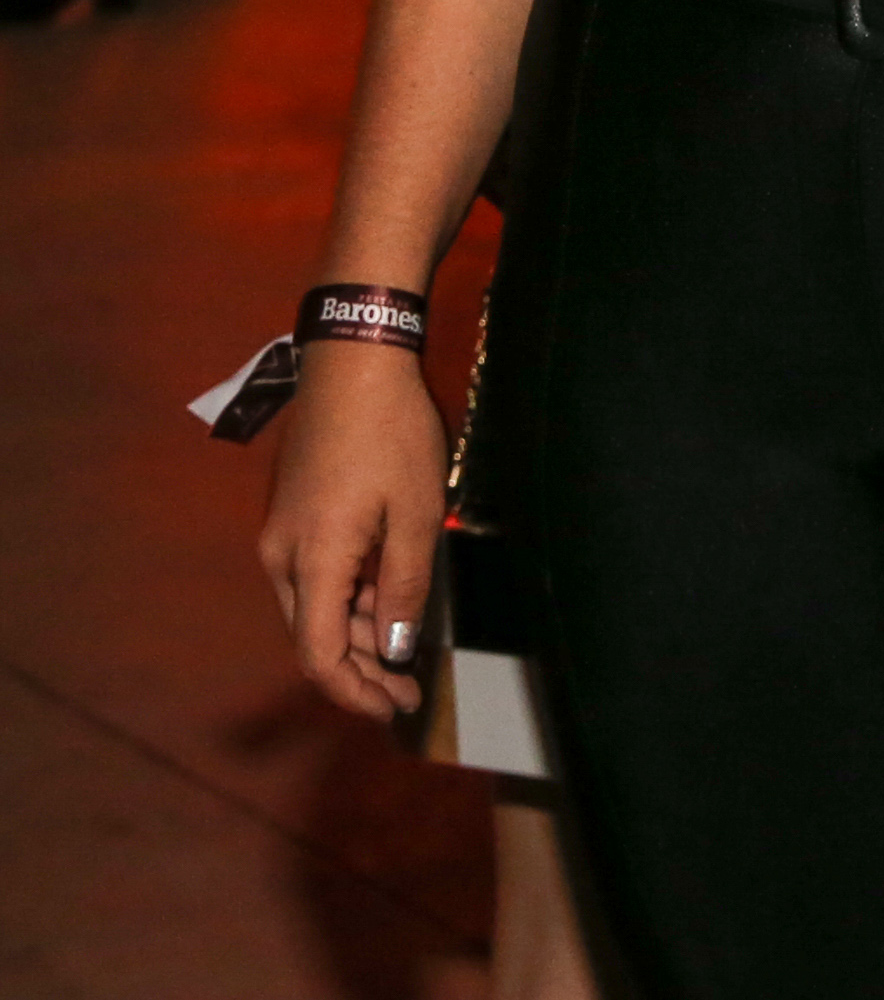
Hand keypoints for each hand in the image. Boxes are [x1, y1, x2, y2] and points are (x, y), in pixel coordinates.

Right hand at [258, 343, 446, 723]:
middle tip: (409, 686)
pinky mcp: (291, 513)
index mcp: (314, 560)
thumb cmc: (391, 432)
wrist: (352, 361)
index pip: (320, 656)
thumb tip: (394, 650)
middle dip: (361, 669)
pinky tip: (385, 593)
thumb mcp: (416, 513)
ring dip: (356, 633)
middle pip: (314, 636)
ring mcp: (282, 532)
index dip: (356, 692)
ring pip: (313, 607)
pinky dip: (347, 596)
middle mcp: (283, 555)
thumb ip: (404, 586)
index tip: (396, 706)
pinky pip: (314, 574)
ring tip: (405, 644)